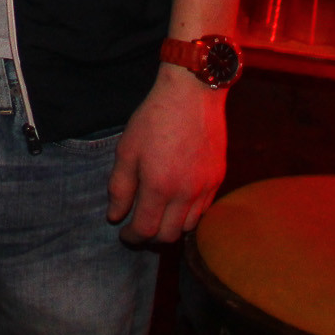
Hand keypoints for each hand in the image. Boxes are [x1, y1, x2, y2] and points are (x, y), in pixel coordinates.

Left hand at [107, 65, 226, 243]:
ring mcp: (206, 188)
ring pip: (190, 226)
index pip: (146, 229)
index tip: (122, 234)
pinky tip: (176, 204)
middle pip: (170, 235)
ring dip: (171, 228)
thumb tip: (115, 216)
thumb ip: (120, 187)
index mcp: (159, 187)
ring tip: (156, 218)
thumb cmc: (153, 120)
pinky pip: (204, 210)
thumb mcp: (126, 150)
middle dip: (151, 238)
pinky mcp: (219, 179)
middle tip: (137, 230)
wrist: (192, 96)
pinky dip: (188, 215)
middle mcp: (186, 194)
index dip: (132, 237)